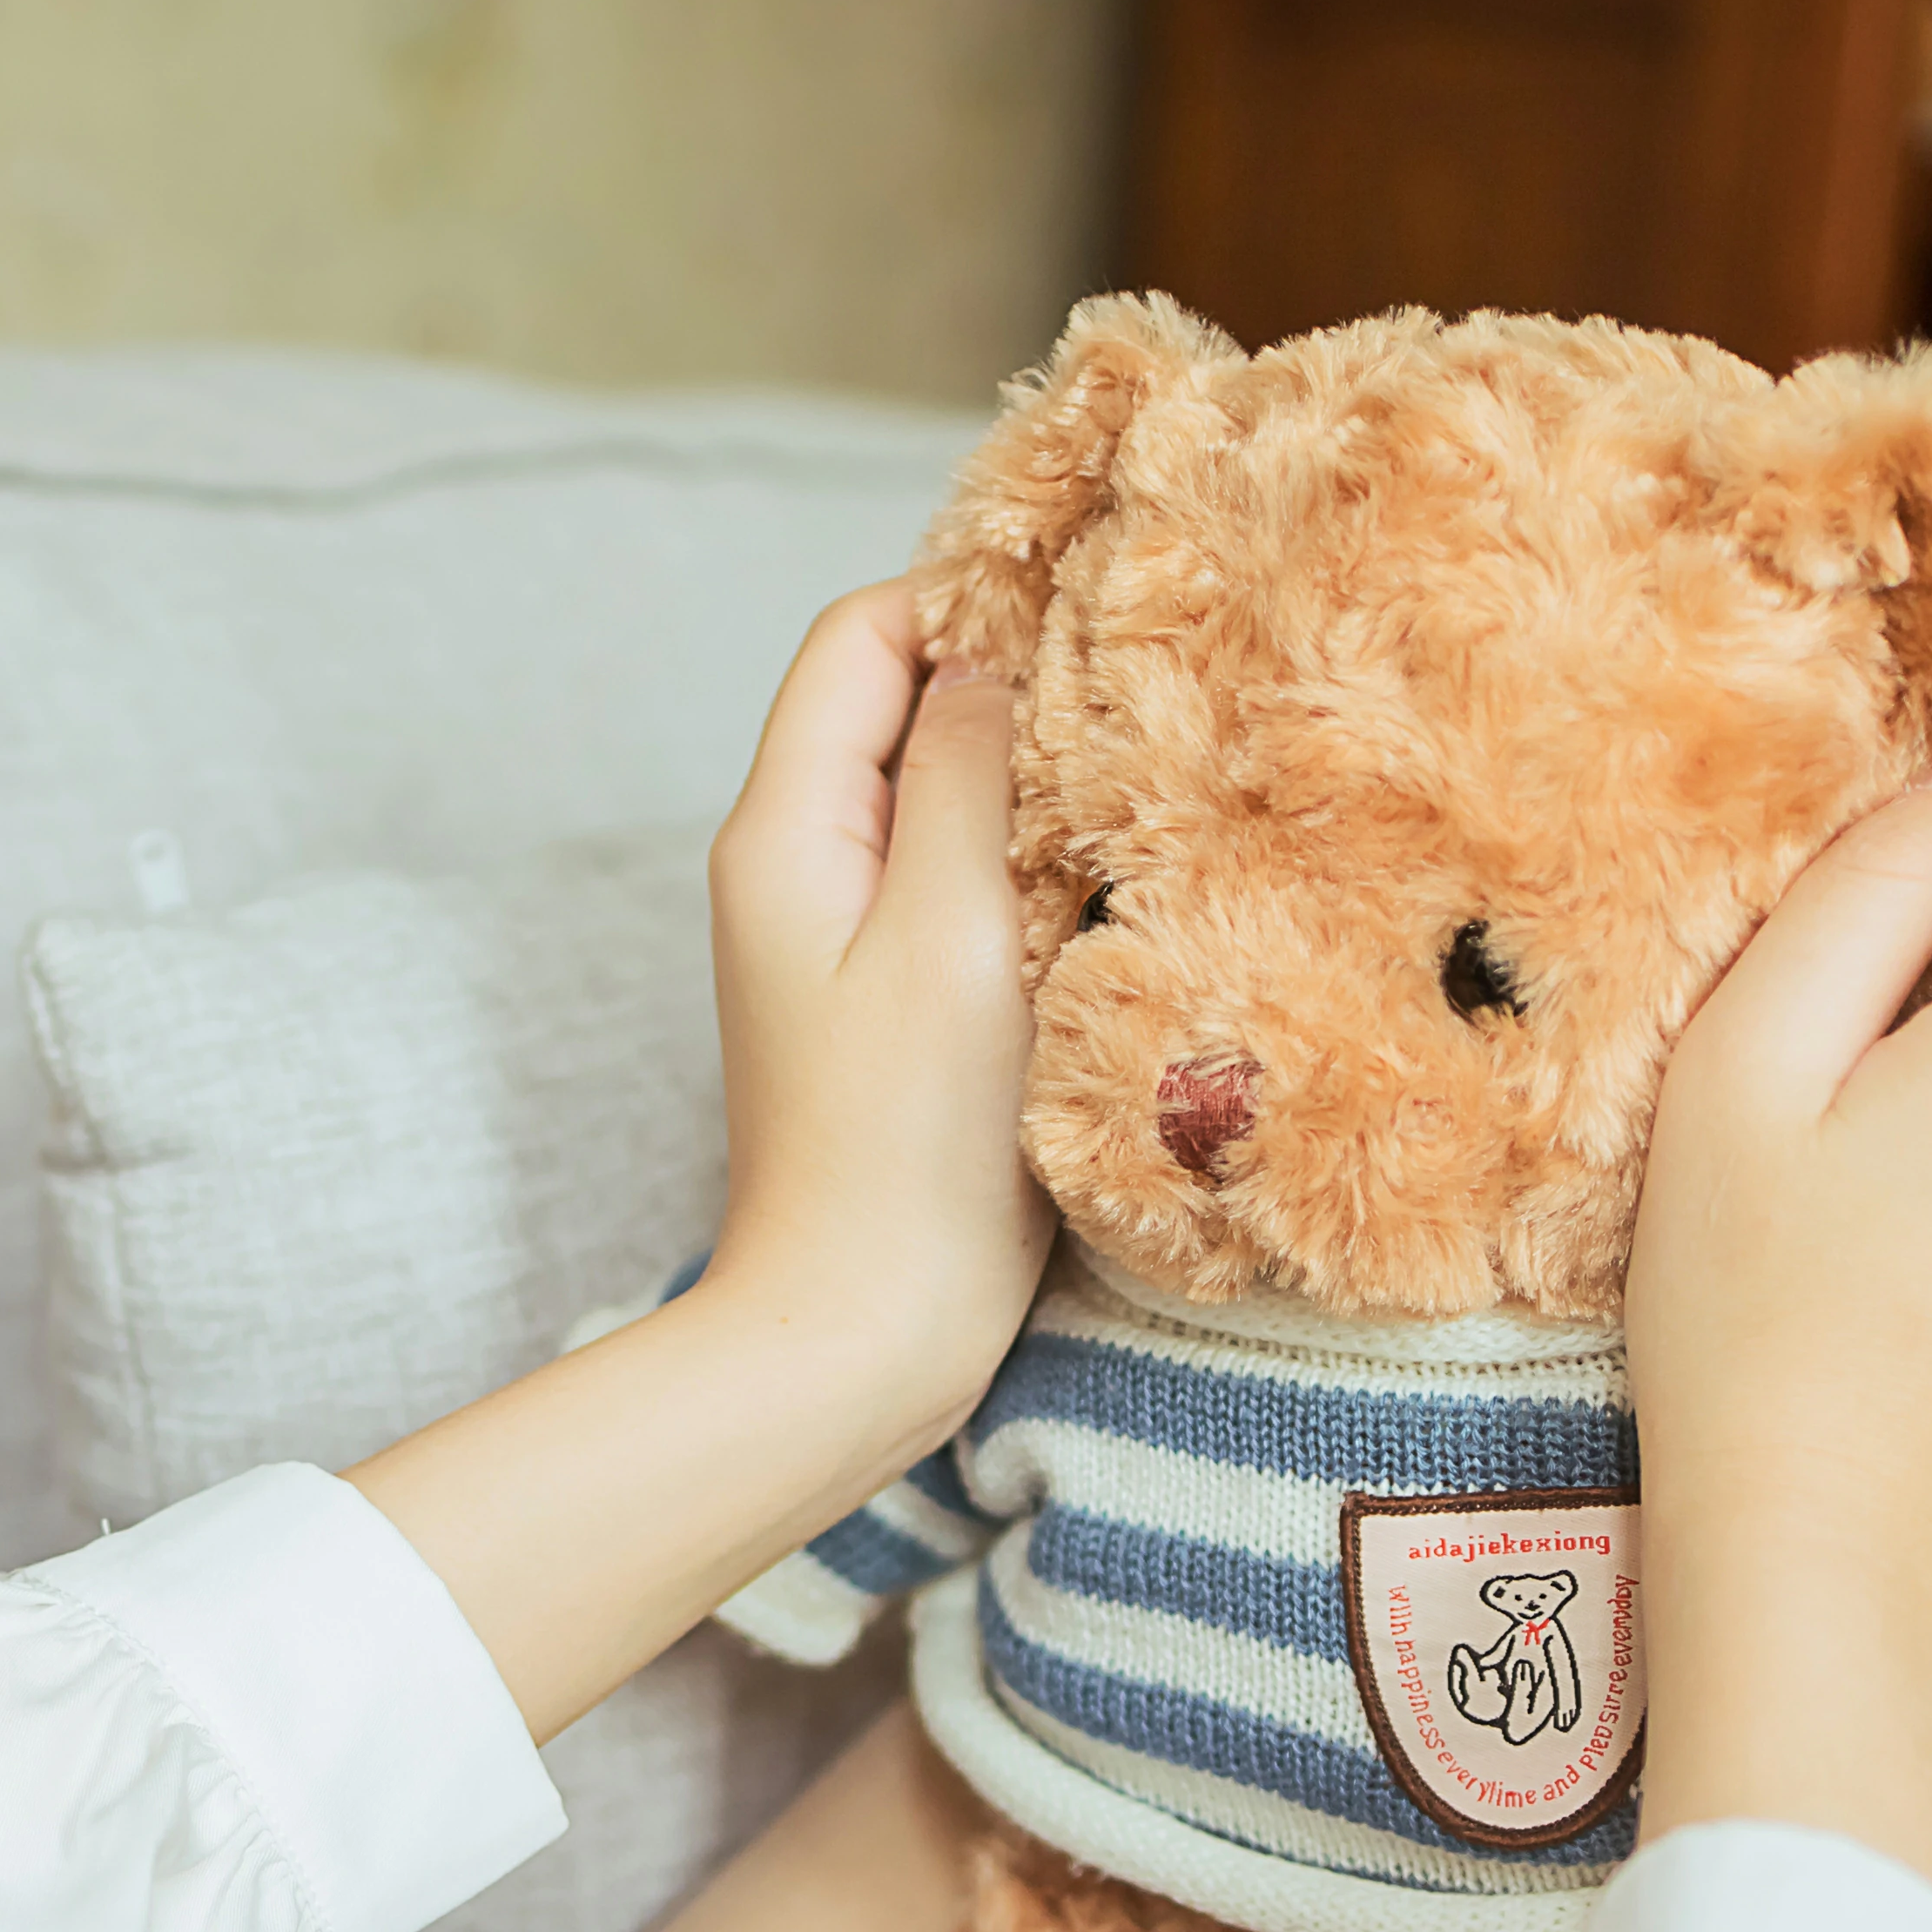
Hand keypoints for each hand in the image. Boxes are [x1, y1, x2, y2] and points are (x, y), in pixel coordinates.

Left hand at [347, 590, 1044, 1745]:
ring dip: (1037, 775)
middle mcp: (797, 866)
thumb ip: (967, 772)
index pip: (865, 633)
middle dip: (1015, 679)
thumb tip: (994, 638)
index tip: (1094, 603)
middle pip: (903, 703)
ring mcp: (845, 937)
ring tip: (1144, 771)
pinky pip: (966, 881)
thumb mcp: (948, 931)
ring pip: (944, 793)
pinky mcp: (900, 1002)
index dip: (971, 597)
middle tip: (1146, 680)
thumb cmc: (901, 1147)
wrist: (856, 1334)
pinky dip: (1036, 861)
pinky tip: (1115, 877)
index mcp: (785, 828)